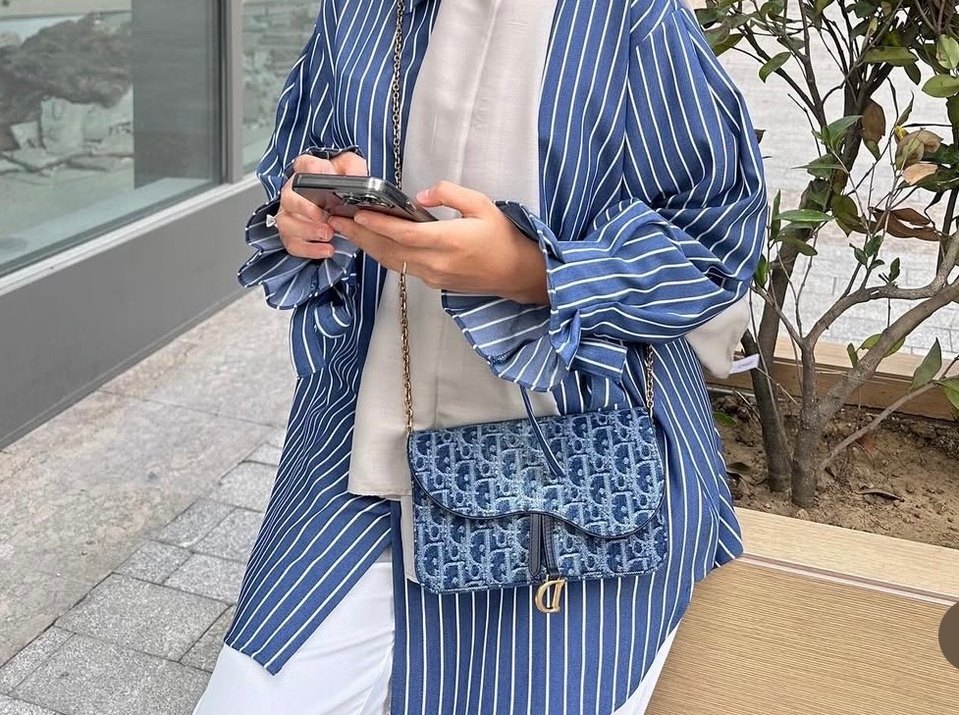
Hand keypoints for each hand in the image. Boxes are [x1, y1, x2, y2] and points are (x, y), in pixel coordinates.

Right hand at [275, 151, 367, 259]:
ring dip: (308, 231)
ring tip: (329, 235)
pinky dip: (309, 249)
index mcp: (307, 173)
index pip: (303, 164)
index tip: (321, 181)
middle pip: (288, 197)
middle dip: (305, 209)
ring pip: (286, 223)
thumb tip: (357, 178)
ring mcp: (290, 214)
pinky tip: (327, 249)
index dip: (310, 171)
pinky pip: (292, 244)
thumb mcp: (353, 170)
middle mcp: (293, 192)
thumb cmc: (342, 186)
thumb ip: (355, 169)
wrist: (340, 205)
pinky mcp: (292, 234)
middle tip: (325, 217)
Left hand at [328, 181, 548, 304]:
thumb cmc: (502, 237)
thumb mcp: (481, 204)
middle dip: (361, 235)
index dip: (379, 225)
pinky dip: (383, 255)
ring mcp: (434, 276)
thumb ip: (449, 194)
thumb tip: (420, 195)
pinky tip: (372, 243)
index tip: (357, 214)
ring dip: (367, 246)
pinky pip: (402, 268)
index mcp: (450, 241)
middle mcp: (437, 262)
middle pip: (389, 250)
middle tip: (336, 220)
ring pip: (392, 261)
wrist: (517, 273)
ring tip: (346, 230)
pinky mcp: (434, 283)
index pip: (405, 234)